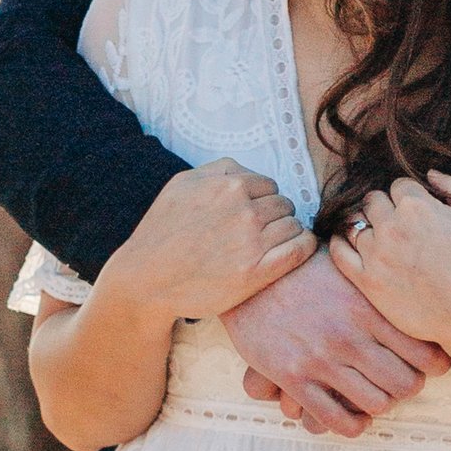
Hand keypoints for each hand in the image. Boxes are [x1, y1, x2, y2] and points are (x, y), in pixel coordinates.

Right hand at [106, 160, 313, 322]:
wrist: (145, 279)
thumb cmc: (162, 232)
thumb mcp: (182, 184)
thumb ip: (217, 170)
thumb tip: (246, 170)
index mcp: (227, 185)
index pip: (268, 185)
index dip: (262, 200)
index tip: (252, 215)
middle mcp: (243, 210)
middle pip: (283, 204)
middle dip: (275, 216)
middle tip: (258, 233)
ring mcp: (252, 242)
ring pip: (294, 225)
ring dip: (287, 232)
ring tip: (268, 245)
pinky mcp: (257, 272)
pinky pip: (300, 249)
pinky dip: (304, 246)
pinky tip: (297, 249)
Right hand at [224, 244, 449, 436]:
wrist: (248, 278)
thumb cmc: (303, 268)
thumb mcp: (347, 266)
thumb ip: (379, 284)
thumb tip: (417, 289)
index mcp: (368, 307)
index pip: (425, 353)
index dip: (436, 365)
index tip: (431, 364)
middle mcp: (349, 336)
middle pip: (406, 384)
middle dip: (409, 387)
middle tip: (402, 380)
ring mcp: (321, 360)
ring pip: (376, 404)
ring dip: (381, 404)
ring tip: (377, 395)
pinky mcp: (294, 378)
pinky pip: (336, 420)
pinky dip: (353, 425)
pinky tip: (355, 417)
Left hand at [331, 172, 450, 349]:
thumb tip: (430, 174)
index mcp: (417, 206)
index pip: (398, 184)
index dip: (407, 195)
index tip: (414, 209)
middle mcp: (392, 225)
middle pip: (372, 201)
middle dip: (384, 207)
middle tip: (397, 223)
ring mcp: (376, 253)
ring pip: (354, 224)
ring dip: (366, 226)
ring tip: (379, 237)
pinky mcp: (367, 281)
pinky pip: (339, 253)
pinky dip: (339, 243)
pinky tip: (348, 243)